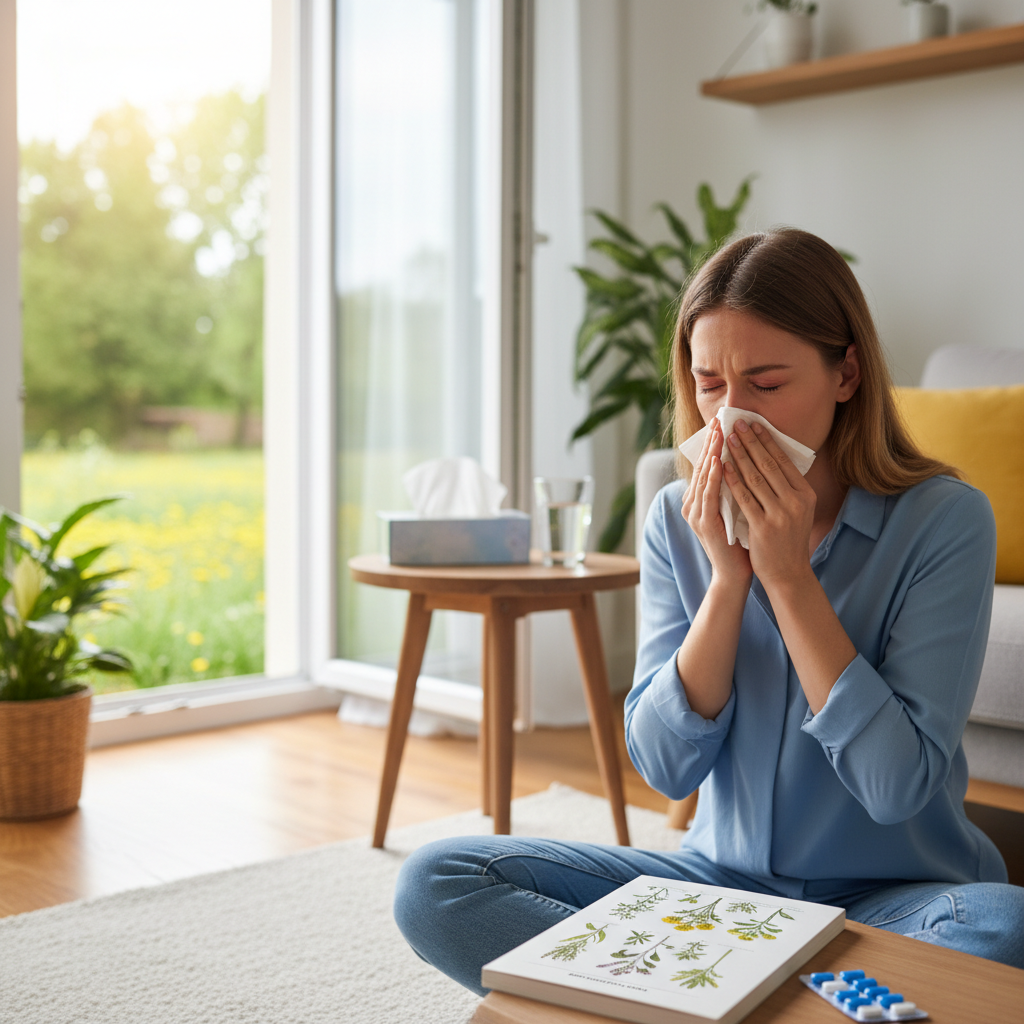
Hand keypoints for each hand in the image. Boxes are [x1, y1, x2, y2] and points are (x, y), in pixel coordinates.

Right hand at [681, 418, 752, 587]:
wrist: (735, 573)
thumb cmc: (740, 541)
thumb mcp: (737, 508)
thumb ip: (735, 488)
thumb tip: (747, 462)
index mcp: (700, 499)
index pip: (708, 464)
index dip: (715, 443)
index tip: (725, 423)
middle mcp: (693, 503)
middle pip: (702, 466)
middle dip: (712, 442)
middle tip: (720, 420)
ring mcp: (696, 513)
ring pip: (703, 477)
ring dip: (711, 453)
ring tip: (719, 434)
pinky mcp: (703, 523)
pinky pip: (708, 494)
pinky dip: (713, 476)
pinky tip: (718, 461)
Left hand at [722, 420, 816, 586]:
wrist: (788, 573)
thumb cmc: (789, 538)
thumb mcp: (798, 510)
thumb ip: (789, 487)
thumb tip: (772, 455)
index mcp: (806, 495)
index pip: (783, 461)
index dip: (767, 441)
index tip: (754, 424)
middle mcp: (796, 502)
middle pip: (768, 465)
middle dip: (751, 442)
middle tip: (736, 424)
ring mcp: (780, 515)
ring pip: (755, 478)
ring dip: (739, 455)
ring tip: (727, 439)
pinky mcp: (762, 527)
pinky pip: (743, 498)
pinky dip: (732, 480)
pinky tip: (722, 466)